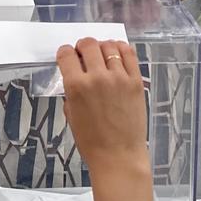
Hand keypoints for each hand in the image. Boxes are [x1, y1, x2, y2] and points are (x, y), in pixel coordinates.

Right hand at [57, 38, 154, 200]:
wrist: (118, 156)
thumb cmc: (91, 141)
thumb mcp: (71, 116)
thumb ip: (71, 93)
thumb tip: (74, 78)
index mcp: (76, 87)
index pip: (66, 55)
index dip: (64, 52)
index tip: (67, 55)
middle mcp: (97, 77)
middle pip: (88, 44)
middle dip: (82, 46)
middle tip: (83, 54)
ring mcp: (119, 78)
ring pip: (108, 46)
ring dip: (101, 47)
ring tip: (101, 55)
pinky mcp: (136, 81)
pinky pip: (129, 54)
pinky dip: (121, 48)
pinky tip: (117, 53)